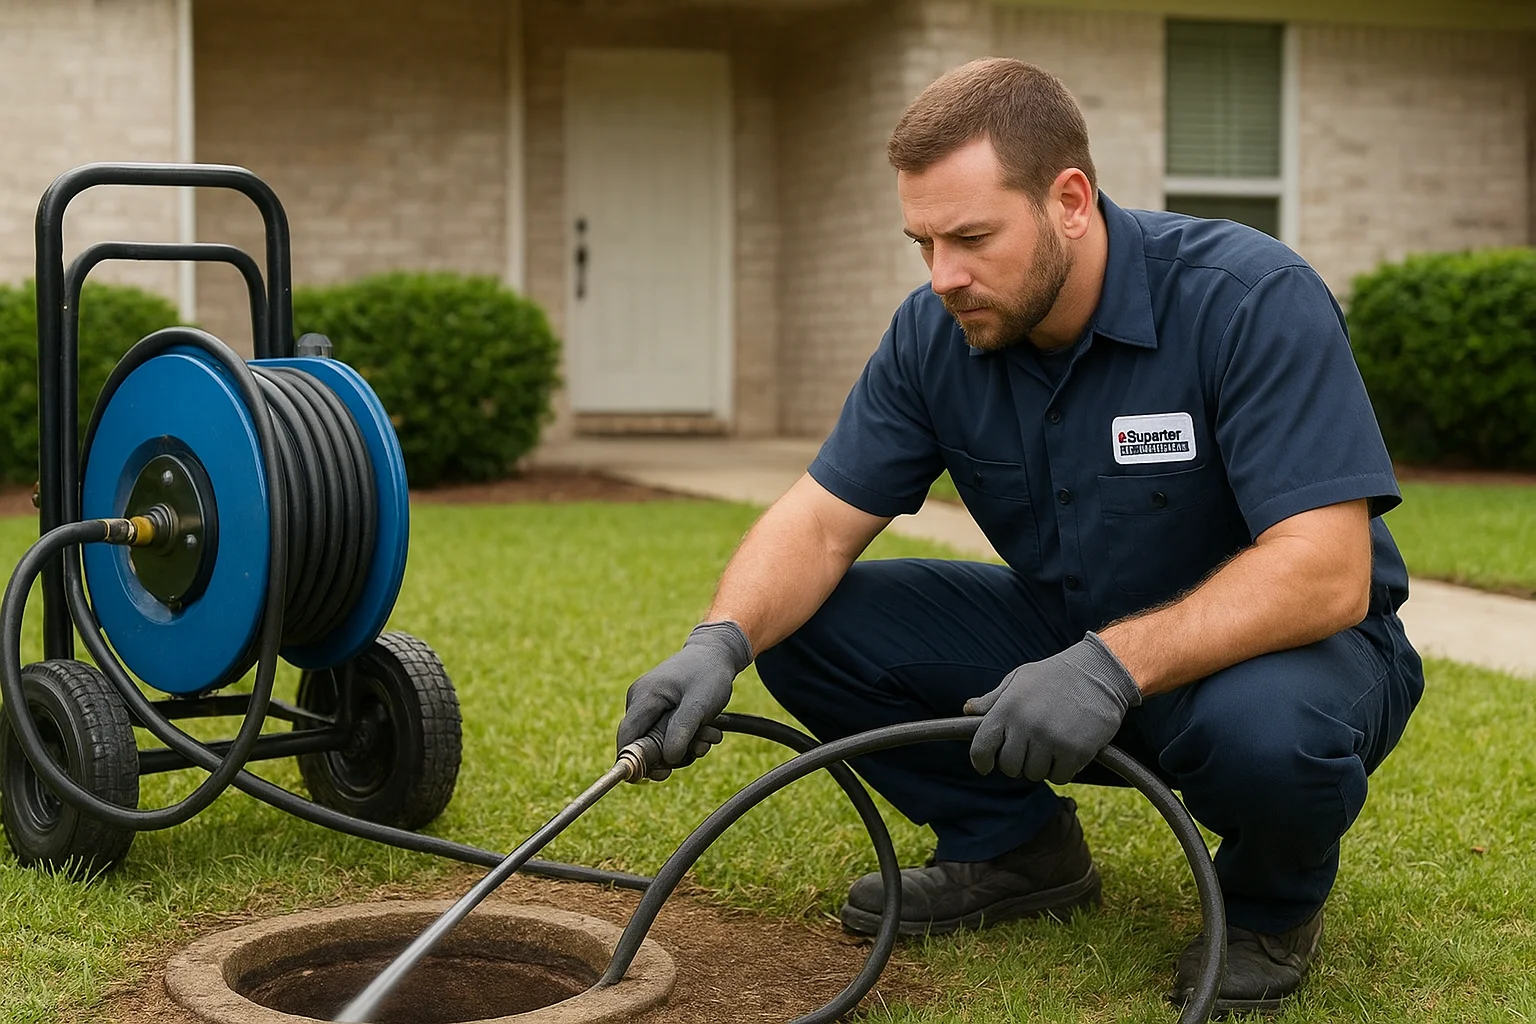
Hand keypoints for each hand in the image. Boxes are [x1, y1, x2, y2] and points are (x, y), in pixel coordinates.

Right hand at [616, 621, 752, 779]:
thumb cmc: (708, 674)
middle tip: (701, 747)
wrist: (716, 653)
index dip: (636, 762)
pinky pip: (666, 735)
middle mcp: (639, 701)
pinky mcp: (658, 710)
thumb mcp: (699, 704)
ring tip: (710, 733)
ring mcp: (648, 706)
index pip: (626, 738)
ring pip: (659, 742)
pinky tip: (706, 729)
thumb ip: (682, 730)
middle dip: (673, 753)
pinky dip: (686, 738)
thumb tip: (668, 760)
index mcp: (644, 697)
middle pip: (643, 745)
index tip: (659, 775)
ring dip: (686, 746)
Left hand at [964, 632, 1141, 784]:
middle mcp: (1026, 726)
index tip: (986, 765)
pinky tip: (1068, 751)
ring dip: (1041, 766)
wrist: (1100, 672)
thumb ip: (994, 699)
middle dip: (1017, 763)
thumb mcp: (1020, 678)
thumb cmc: (1055, 675)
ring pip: (1034, 774)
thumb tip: (968, 710)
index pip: (981, 748)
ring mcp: (1051, 740)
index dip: (981, 761)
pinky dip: (1063, 770)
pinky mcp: (1075, 752)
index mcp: (1008, 708)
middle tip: (1029, 750)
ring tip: (1051, 746)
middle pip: (1009, 767)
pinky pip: (1059, 777)